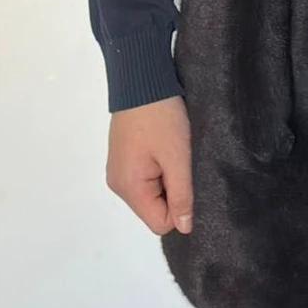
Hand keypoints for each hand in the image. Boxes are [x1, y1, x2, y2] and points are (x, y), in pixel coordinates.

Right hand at [105, 96, 193, 235]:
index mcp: (129, 188)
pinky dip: (159, 166)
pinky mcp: (124, 156)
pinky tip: (165, 146)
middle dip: (173, 191)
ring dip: (167, 176)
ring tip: (174, 151)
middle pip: (154, 208)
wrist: (142, 79)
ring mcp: (119, 170)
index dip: (180, 208)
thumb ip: (182, 194)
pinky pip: (146, 176)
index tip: (189, 181)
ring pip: (152, 191)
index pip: (159, 223)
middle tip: (182, 162)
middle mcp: (119, 185)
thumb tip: (185, 227)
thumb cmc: (161, 118)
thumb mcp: (178, 156)